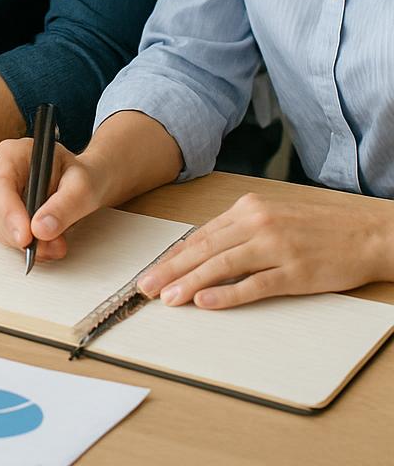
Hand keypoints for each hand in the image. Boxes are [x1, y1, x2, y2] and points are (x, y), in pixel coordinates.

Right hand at [0, 135, 109, 260]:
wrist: (83, 186)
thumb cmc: (80, 178)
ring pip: (0, 227)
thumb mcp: (81, 186)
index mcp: (14, 153)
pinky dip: (28, 247)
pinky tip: (48, 245)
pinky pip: (8, 237)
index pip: (1, 182)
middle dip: (20, 233)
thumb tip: (41, 229)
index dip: (9, 211)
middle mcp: (0, 172)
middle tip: (49, 247)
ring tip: (57, 245)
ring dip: (26, 243)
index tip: (25, 236)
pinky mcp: (4, 215)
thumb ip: (64, 205)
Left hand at [137, 190, 393, 309]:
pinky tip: (207, 302)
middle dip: (171, 269)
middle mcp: (258, 223)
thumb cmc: (319, 226)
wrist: (365, 233)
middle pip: (204, 248)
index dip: (174, 254)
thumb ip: (241, 229)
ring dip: (190, 283)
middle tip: (145, 287)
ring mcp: (275, 247)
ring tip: (168, 298)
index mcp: (249, 207)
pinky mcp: (294, 272)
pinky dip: (227, 294)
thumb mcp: (274, 215)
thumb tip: (205, 249)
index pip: (202, 234)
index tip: (152, 269)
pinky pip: (253, 285)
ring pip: (222, 266)